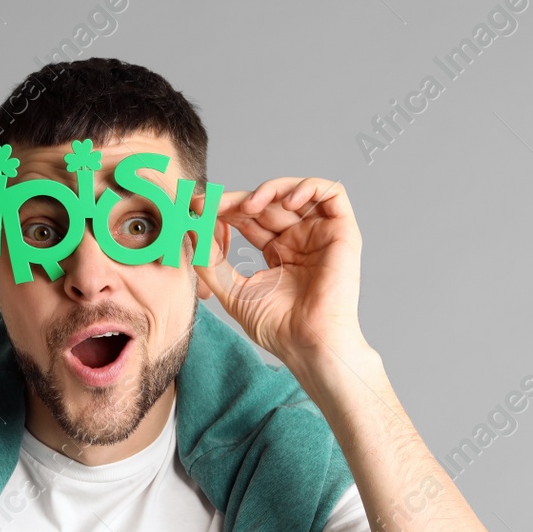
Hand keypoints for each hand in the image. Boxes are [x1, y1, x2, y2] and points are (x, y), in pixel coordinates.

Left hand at [198, 177, 365, 363]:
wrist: (307, 344)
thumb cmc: (276, 326)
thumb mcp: (231, 288)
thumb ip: (210, 260)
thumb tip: (189, 228)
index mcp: (279, 252)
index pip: (250, 218)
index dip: (224, 210)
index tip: (197, 209)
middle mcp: (300, 240)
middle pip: (268, 203)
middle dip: (237, 200)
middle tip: (211, 203)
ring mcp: (321, 235)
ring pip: (296, 192)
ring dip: (269, 190)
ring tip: (246, 205)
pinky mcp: (342, 232)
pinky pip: (332, 194)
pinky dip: (307, 188)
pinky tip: (284, 202)